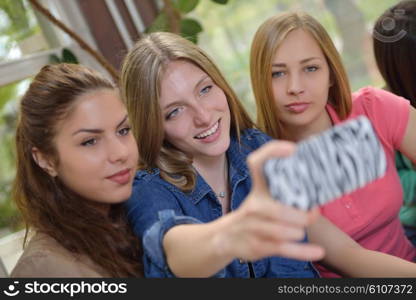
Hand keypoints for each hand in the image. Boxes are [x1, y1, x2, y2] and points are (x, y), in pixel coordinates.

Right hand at [215, 141, 324, 261]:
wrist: (225, 238)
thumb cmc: (254, 214)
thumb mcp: (261, 197)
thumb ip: (283, 188)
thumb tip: (316, 178)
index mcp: (257, 189)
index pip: (257, 163)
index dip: (272, 152)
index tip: (292, 149)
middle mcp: (253, 206)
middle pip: (278, 210)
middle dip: (302, 215)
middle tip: (313, 213)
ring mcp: (253, 227)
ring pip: (284, 231)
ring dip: (298, 232)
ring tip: (301, 230)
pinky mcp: (256, 246)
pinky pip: (283, 249)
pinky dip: (303, 251)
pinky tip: (318, 251)